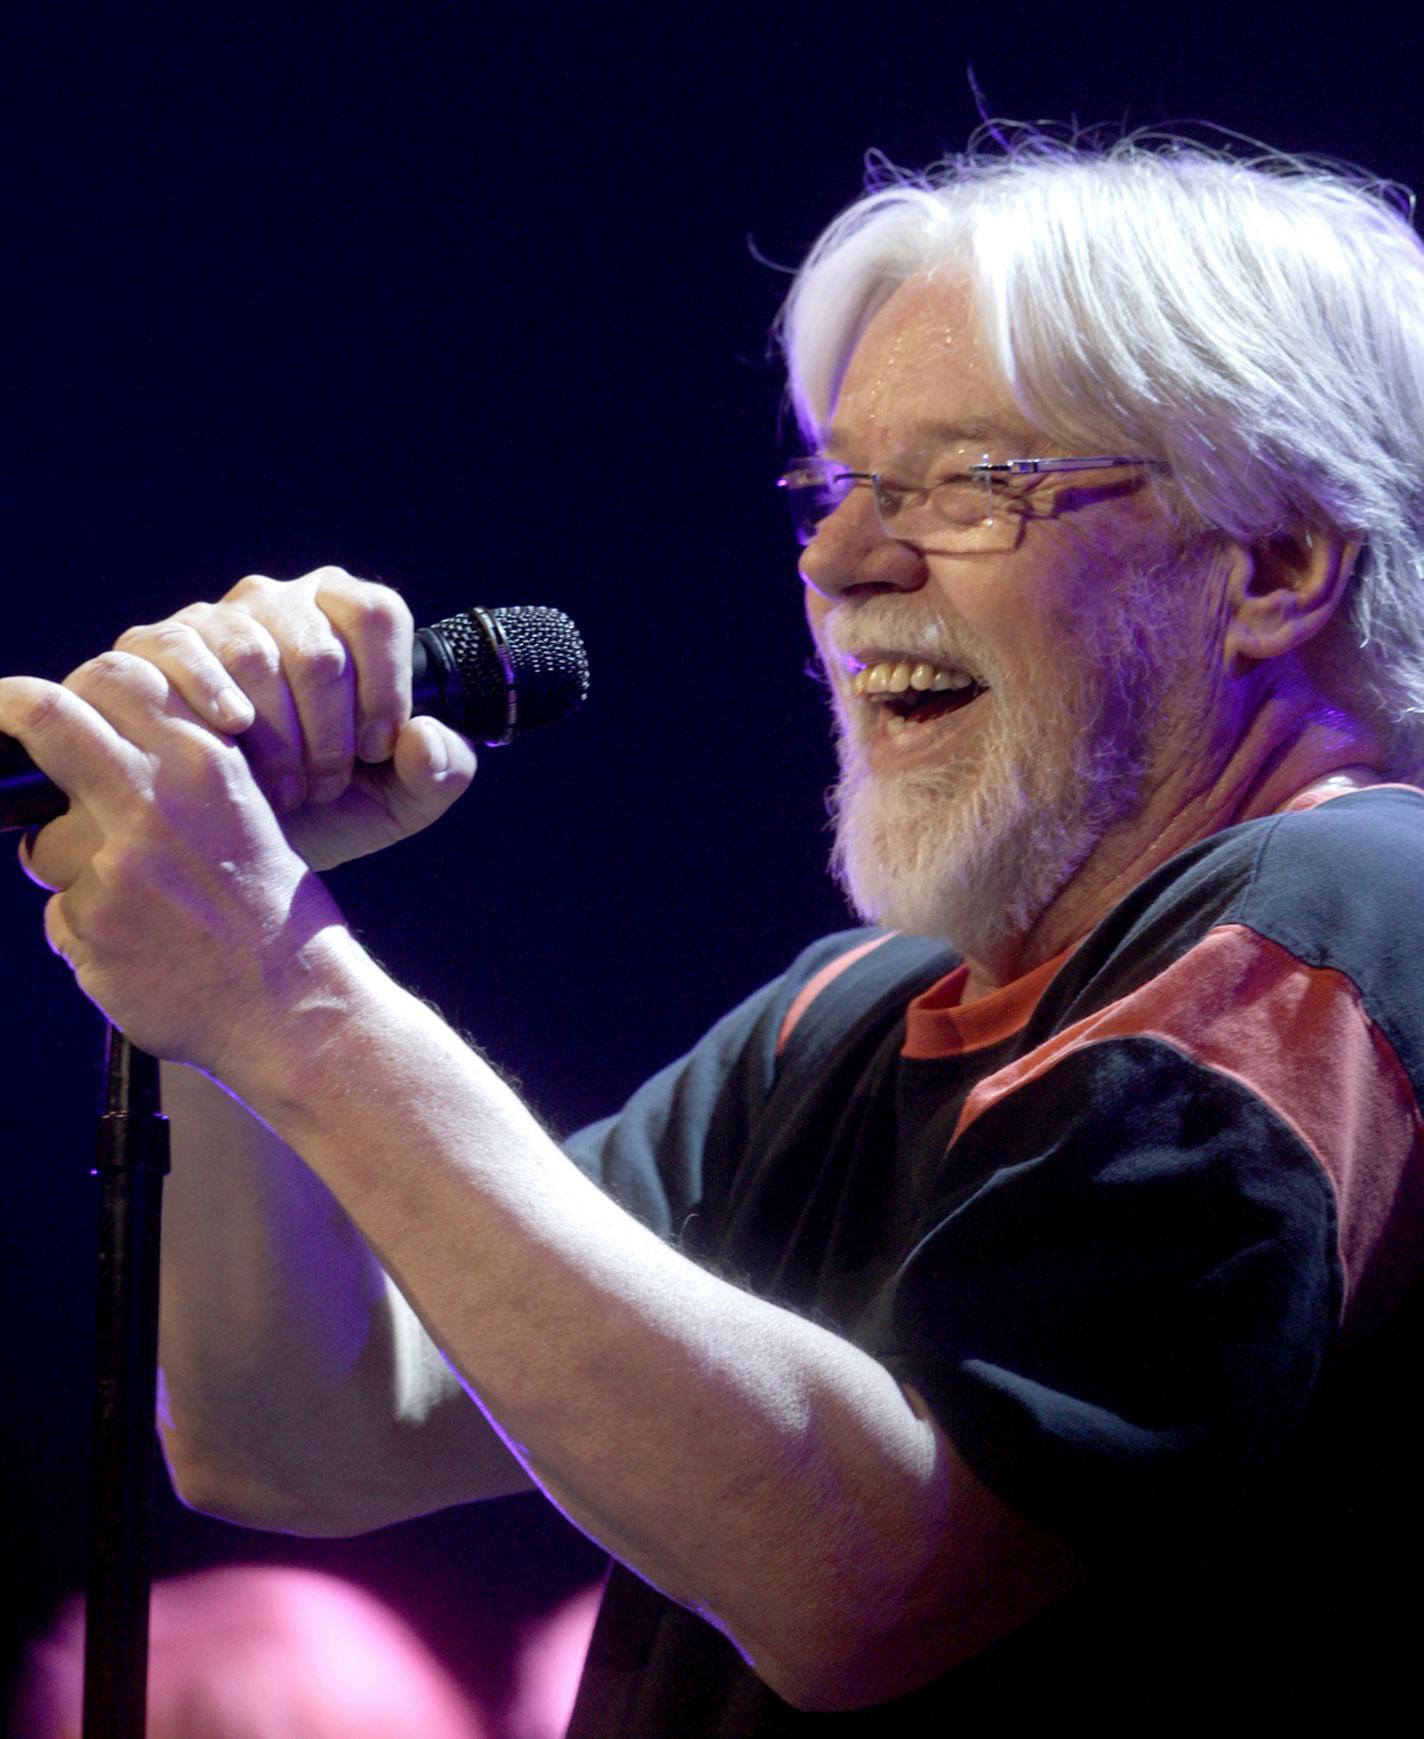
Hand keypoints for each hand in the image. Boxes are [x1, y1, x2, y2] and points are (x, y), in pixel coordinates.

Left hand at [0, 654, 346, 1065]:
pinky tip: (145, 952)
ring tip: (134, 907)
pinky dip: (92, 938)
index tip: (26, 700)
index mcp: (204, 764)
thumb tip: (91, 757)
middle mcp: (155, 799)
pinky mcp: (90, 925)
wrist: (295, 1004)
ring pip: (43, 848)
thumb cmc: (273, 914)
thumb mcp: (242, 814)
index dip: (65, 687)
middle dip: (10, 713)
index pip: (112, 679)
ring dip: (68, 873)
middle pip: (46, 718)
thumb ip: (172, 779)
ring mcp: (116, 862)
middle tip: (0, 724)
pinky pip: (62, 920)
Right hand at [112, 568, 474, 869]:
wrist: (236, 842)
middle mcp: (282, 602)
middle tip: (326, 786)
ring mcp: (215, 619)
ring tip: (285, 788)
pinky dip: (212, 700)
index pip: (376, 614)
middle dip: (330, 733)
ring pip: (254, 656)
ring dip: (277, 737)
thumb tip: (420, 736)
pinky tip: (232, 736)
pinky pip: (183, 652)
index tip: (378, 749)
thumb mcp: (401, 801)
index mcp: (346, 616)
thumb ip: (440, 770)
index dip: (385, 687)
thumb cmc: (328, 810)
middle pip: (319, 648)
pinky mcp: (154, 645)